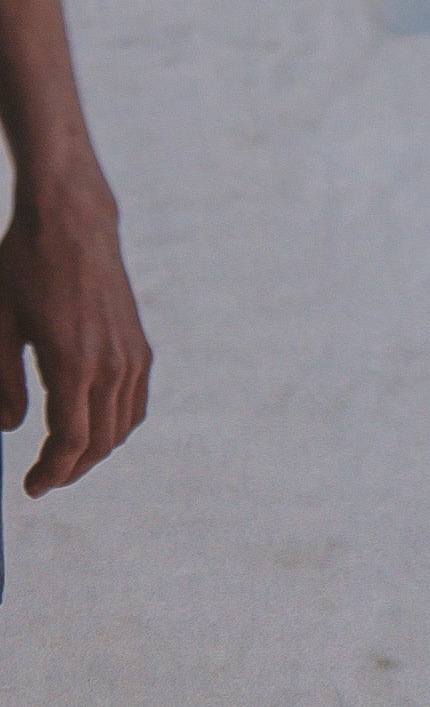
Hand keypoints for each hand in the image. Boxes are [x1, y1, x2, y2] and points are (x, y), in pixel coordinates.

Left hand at [0, 152, 151, 496]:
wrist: (72, 218)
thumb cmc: (25, 264)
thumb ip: (3, 382)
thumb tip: (9, 428)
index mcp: (73, 365)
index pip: (70, 442)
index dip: (51, 473)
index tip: (32, 488)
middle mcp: (110, 367)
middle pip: (99, 444)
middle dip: (70, 469)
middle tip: (44, 478)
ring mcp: (131, 359)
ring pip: (121, 430)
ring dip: (95, 452)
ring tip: (67, 457)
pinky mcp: (139, 349)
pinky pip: (134, 406)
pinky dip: (117, 428)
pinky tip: (97, 427)